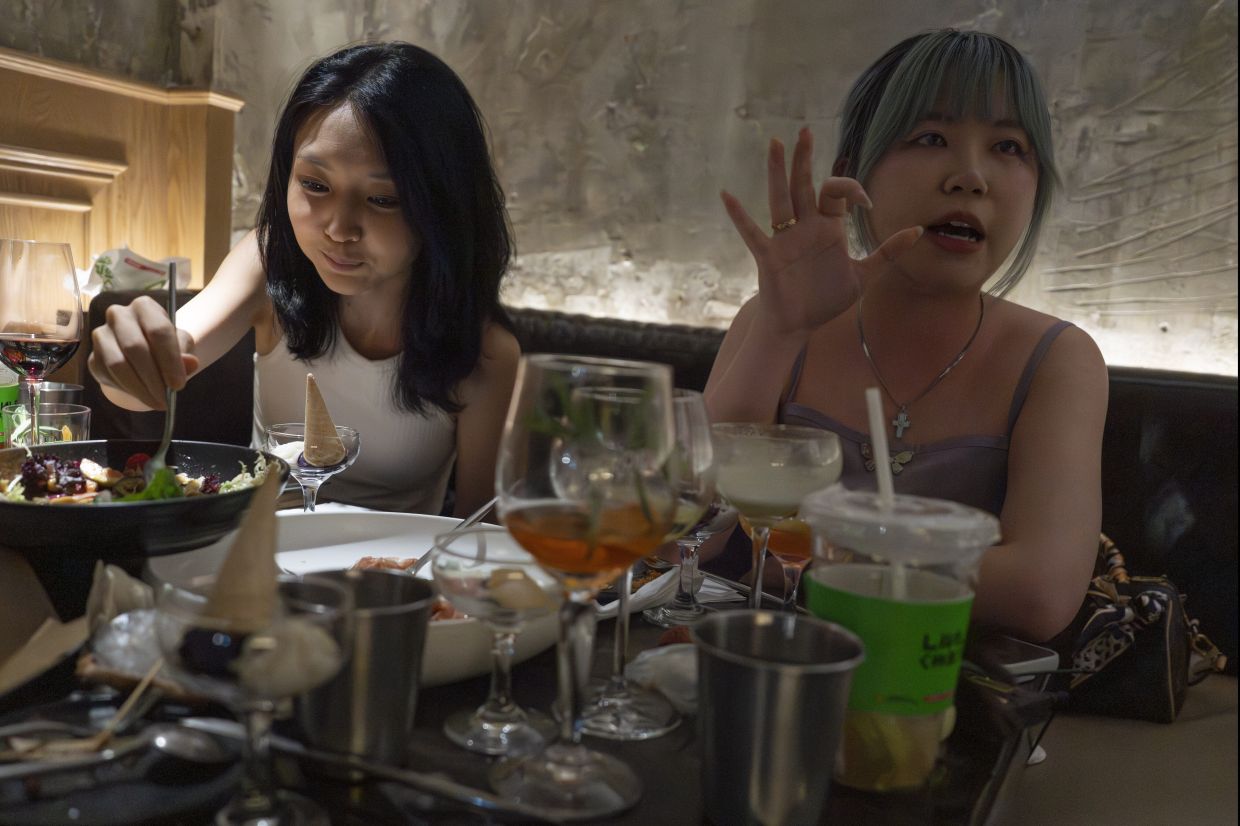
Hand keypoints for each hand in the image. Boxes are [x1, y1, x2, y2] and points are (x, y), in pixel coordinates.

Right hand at [88, 296, 198, 409]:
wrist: (142, 353)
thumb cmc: (164, 345)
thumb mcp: (181, 345)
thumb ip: (185, 353)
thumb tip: (190, 363)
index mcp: (144, 307)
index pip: (158, 330)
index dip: (169, 360)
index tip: (178, 384)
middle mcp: (118, 315)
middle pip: (135, 347)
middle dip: (153, 377)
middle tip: (166, 398)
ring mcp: (101, 335)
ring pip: (118, 363)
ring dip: (139, 388)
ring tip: (157, 402)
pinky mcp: (93, 356)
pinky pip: (108, 376)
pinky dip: (127, 390)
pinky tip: (142, 395)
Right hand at [721, 128, 922, 334]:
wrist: (798, 325)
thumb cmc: (825, 299)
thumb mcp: (863, 275)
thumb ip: (888, 252)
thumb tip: (919, 231)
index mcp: (827, 227)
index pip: (837, 193)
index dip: (853, 190)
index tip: (866, 204)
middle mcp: (805, 226)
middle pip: (804, 184)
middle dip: (804, 159)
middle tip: (804, 131)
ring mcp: (785, 239)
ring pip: (780, 198)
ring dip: (777, 172)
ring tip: (775, 144)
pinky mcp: (768, 255)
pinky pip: (752, 232)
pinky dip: (738, 215)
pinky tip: (727, 195)